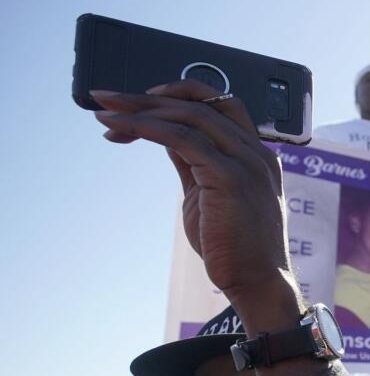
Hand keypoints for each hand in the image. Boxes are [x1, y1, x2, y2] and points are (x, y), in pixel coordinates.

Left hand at [91, 82, 291, 304]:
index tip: (142, 100)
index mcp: (257, 155)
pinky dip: (146, 127)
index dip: (180, 94)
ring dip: (141, 108)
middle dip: (150, 96)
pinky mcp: (229, 176)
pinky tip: (120, 129)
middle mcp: (256, 152)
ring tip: (106, 112)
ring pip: (190, 115)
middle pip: (202, 102)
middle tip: (109, 98)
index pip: (221, 103)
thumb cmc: (235, 247)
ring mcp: (246, 162)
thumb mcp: (211, 194)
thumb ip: (195, 162)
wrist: (257, 281)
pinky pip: (181, 138)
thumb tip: (166, 136)